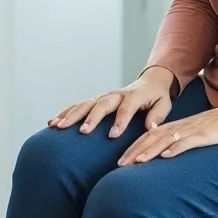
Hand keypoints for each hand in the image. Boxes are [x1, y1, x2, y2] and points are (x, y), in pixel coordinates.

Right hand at [48, 66, 176, 138]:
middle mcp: (115, 95)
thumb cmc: (157, 97)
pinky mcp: (96, 100)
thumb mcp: (164, 104)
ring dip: (71, 115)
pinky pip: (78, 106)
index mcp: (133, 96)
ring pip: (85, 104)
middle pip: (101, 104)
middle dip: (91, 118)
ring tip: (57, 126)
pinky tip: (52, 122)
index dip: (120, 120)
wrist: (150, 82)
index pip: (126, 108)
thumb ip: (157, 115)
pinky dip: (65, 113)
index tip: (113, 135)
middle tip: (82, 131)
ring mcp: (103, 97)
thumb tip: (150, 127)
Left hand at [118, 100, 217, 165]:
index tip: (121, 161)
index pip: (148, 136)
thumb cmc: (216, 127)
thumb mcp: (194, 135)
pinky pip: (188, 142)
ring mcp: (191, 131)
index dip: (133, 148)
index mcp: (175, 127)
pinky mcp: (204, 135)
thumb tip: (163, 156)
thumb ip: (178, 142)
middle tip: (120, 165)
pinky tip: (166, 156)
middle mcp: (179, 127)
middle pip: (152, 138)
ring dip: (150, 151)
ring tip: (137, 162)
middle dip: (135, 151)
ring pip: (166, 139)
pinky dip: (176, 148)